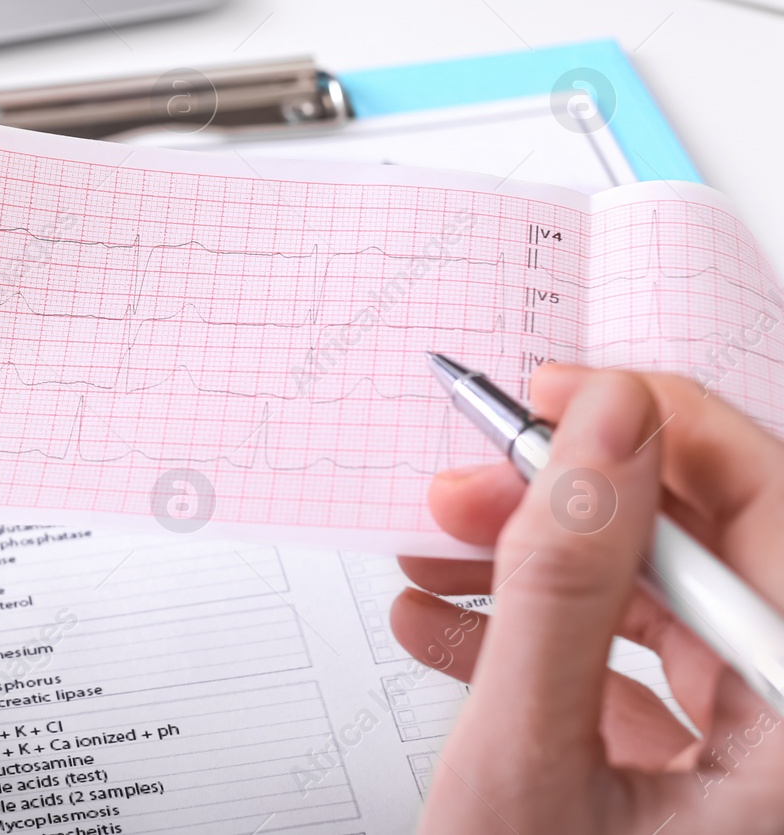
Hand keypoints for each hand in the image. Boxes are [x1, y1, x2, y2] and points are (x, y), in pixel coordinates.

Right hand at [392, 365, 783, 833]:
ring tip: (431, 555)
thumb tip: (605, 427)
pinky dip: (530, 642)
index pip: (771, 504)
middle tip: (467, 486)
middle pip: (704, 553)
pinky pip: (624, 673)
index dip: (663, 426)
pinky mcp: (688, 784)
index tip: (559, 395)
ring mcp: (749, 762)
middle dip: (565, 506)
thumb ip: (564, 589)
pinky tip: (445, 626)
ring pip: (655, 608)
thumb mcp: (527, 758)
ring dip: (531, 569)